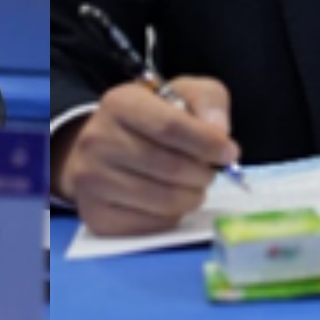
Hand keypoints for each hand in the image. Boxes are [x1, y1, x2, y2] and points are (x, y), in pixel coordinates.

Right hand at [59, 76, 238, 236]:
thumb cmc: (153, 121)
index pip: (170, 127)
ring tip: (189, 185)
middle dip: (203, 174)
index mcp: (119, 103)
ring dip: (191, 196)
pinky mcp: (97, 215)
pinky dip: (171, 216)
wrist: (106, 148)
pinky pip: (153, 224)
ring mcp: (91, 180)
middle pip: (171, 167)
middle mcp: (96, 140)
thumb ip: (208, 101)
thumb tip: (219, 133)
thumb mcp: (183, 95)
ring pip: (165, 200)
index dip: (208, 143)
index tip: (228, 152)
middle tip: (207, 172)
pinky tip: (165, 200)